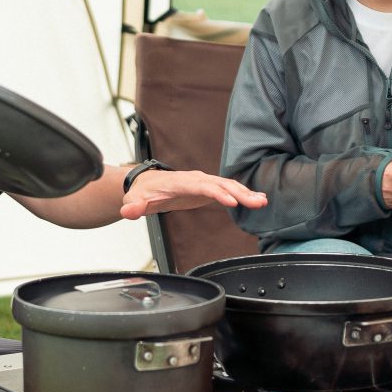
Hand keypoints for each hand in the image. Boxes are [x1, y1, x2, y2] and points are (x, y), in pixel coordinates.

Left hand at [120, 169, 267, 220]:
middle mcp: (196, 179)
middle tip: (257, 202)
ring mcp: (204, 182)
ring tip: (263, 201)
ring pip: (228, 186)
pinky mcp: (208, 189)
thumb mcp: (135, 201)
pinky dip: (244, 194)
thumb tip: (128, 212)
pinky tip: (258, 199)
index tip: (231, 202)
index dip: (217, 193)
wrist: (146, 184)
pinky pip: (229, 190)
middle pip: (221, 184)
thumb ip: (133, 207)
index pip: (202, 186)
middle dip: (239, 193)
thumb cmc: (142, 192)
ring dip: (246, 193)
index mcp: (182, 182)